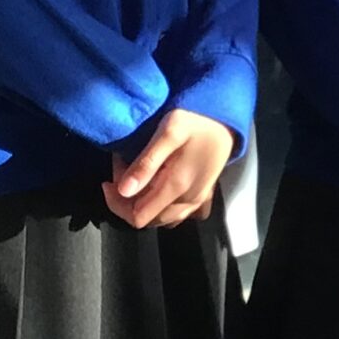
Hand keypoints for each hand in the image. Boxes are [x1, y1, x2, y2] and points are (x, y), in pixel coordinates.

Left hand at [105, 108, 233, 228]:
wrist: (227, 119)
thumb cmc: (197, 120)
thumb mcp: (168, 132)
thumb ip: (146, 163)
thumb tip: (124, 191)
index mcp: (176, 187)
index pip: (138, 217)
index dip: (117, 203)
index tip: (111, 178)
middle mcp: (187, 201)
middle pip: (148, 220)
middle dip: (127, 201)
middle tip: (124, 170)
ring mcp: (197, 201)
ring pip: (162, 220)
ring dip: (144, 203)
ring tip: (139, 177)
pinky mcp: (204, 196)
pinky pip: (180, 215)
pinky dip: (164, 209)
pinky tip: (160, 191)